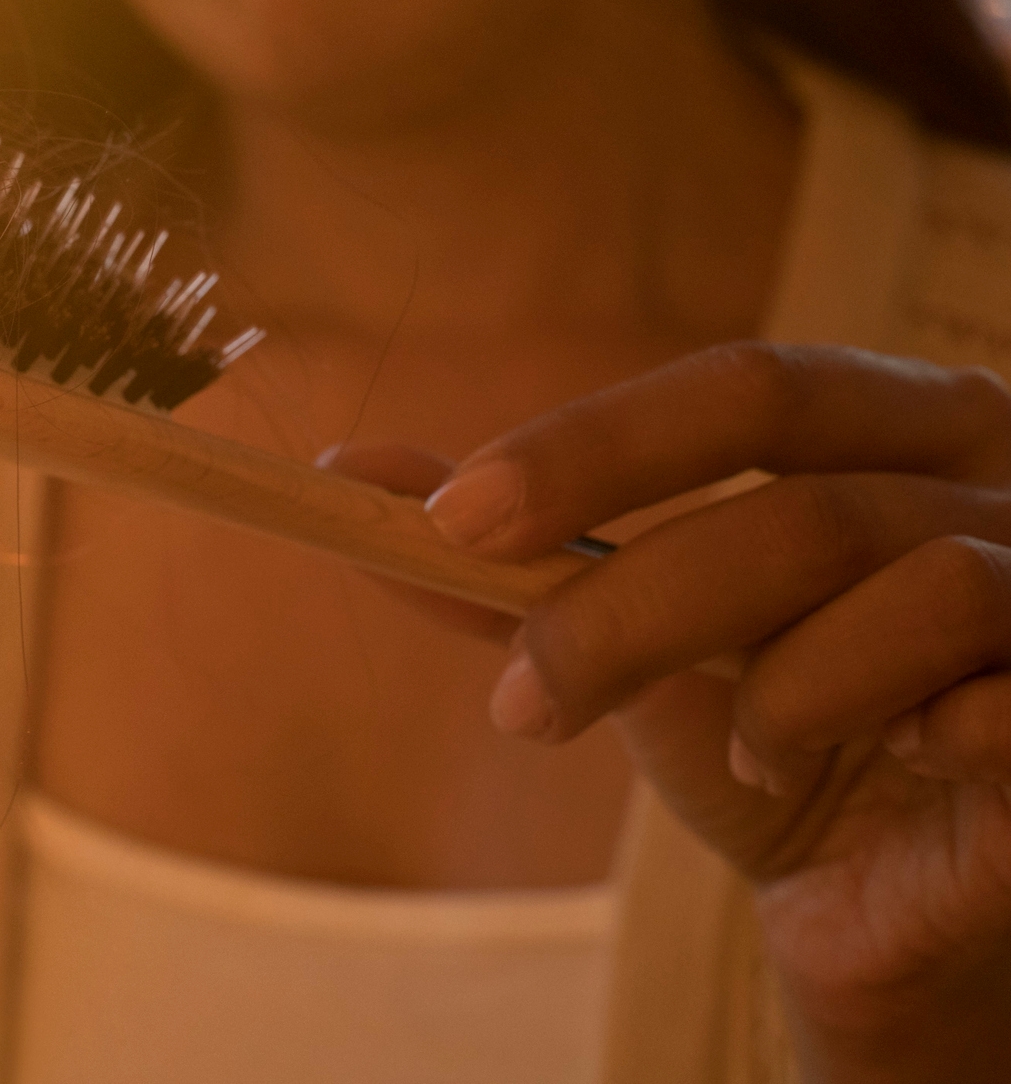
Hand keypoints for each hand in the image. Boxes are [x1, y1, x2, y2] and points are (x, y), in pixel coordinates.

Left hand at [414, 343, 1010, 1082]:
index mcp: (891, 427)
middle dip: (629, 607)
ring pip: (918, 585)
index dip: (597, 445)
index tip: (450, 519)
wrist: (900, 906)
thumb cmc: (776, 741)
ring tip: (739, 753)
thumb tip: (349, 481)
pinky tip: (889, 764)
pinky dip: (915, 732)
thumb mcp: (637, 647)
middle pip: (800, 503)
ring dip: (782, 694)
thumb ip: (515, 567)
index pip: (750, 387)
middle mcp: (991, 479)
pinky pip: (1006, 697)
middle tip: (520, 708)